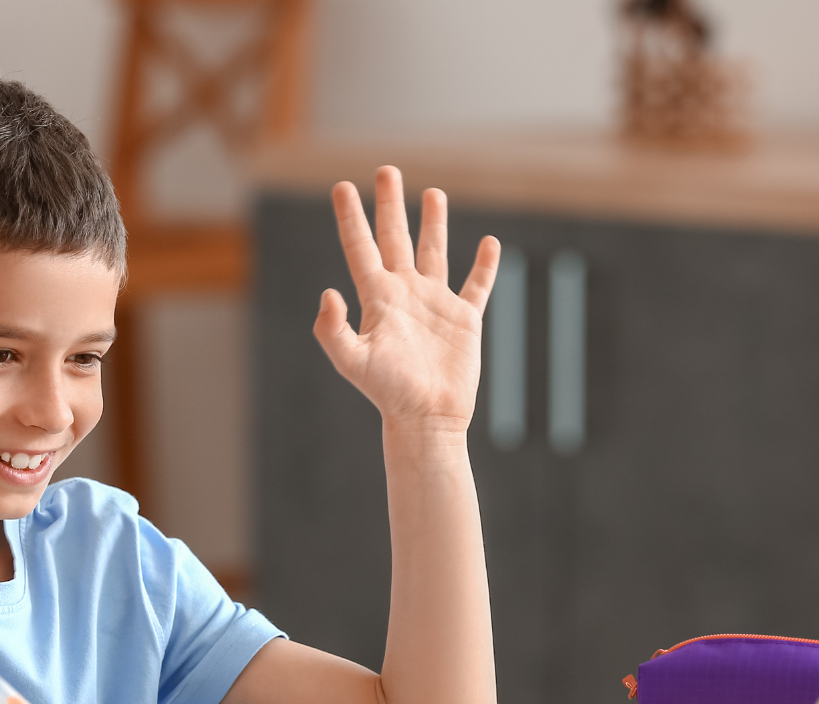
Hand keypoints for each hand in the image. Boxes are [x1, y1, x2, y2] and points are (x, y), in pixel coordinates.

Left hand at [314, 166, 499, 430]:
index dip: (351, 218)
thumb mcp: (353, 362)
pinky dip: (484, 266)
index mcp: (377, 299)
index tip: (341, 186)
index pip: (361, 248)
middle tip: (386, 171)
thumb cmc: (387, 393)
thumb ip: (333, 329)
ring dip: (432, 223)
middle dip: (390, 205)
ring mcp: (435, 305)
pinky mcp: (464, 320)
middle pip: (395, 239)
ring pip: (433, 252)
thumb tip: (328, 292)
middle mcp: (404, 294)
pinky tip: (489, 243)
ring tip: (432, 192)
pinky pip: (477, 286)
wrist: (426, 418)